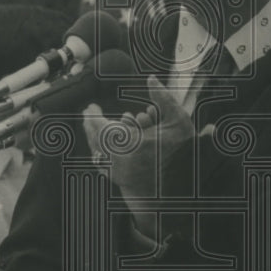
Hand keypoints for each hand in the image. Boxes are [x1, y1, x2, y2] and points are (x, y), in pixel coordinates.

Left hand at [82, 75, 192, 235]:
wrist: (183, 192)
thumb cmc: (182, 155)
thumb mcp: (178, 122)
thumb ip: (163, 98)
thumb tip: (151, 78)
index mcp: (129, 143)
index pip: (100, 126)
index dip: (92, 116)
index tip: (90, 107)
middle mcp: (119, 159)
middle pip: (94, 140)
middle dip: (90, 125)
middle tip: (88, 115)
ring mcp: (118, 173)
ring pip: (96, 153)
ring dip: (92, 138)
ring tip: (92, 128)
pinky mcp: (121, 182)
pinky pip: (102, 165)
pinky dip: (99, 153)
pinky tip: (100, 147)